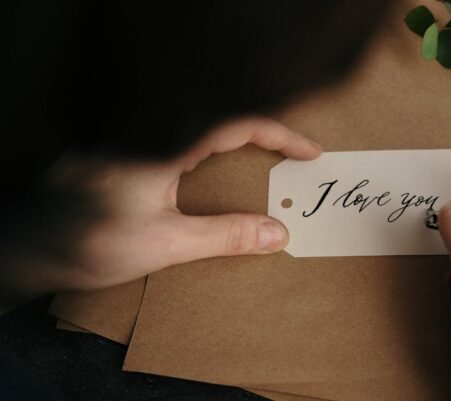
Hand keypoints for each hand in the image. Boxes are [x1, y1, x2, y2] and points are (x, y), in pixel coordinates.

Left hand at [30, 116, 320, 293]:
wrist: (25, 245)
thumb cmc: (87, 241)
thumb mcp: (165, 243)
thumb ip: (225, 235)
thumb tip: (278, 233)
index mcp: (164, 142)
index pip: (237, 123)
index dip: (280, 135)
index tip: (310, 153)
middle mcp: (149, 131)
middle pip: (221, 119)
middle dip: (264, 134)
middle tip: (292, 157)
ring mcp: (133, 138)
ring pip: (199, 128)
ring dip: (236, 142)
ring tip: (263, 164)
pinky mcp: (122, 151)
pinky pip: (178, 139)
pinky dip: (209, 152)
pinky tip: (212, 175)